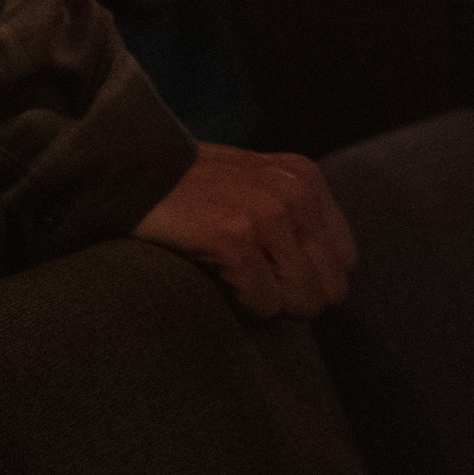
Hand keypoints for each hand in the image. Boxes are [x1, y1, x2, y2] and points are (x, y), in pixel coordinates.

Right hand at [136, 142, 356, 318]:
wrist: (128, 170)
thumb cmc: (192, 187)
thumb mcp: (257, 184)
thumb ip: (297, 219)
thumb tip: (329, 280)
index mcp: (306, 178)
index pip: (345, 263)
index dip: (306, 275)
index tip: (269, 265)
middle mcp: (294, 192)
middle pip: (329, 290)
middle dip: (290, 295)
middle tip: (250, 276)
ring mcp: (267, 213)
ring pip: (300, 302)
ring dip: (265, 301)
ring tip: (231, 273)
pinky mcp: (235, 237)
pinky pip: (263, 304)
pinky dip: (238, 302)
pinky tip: (212, 274)